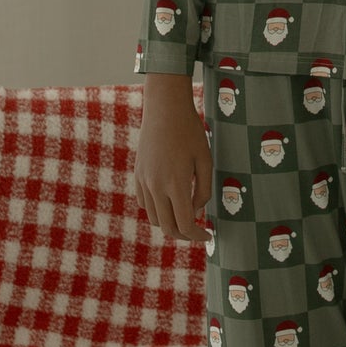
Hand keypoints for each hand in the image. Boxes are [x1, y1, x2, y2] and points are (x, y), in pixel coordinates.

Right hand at [133, 73, 211, 238]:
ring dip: (169, 223)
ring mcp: (144, 182)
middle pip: (167, 227)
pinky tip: (169, 202)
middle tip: (197, 231)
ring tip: (185, 217)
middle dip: (183, 235)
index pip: (184, 224)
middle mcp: (156, 187)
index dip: (197, 236)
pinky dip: (157, 210)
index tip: (208, 236)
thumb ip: (203, 191)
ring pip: (154, 218)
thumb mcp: (205, 161)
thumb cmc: (190, 132)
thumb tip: (195, 212)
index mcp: (176, 184)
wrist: (164, 109)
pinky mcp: (137, 176)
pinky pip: (144, 203)